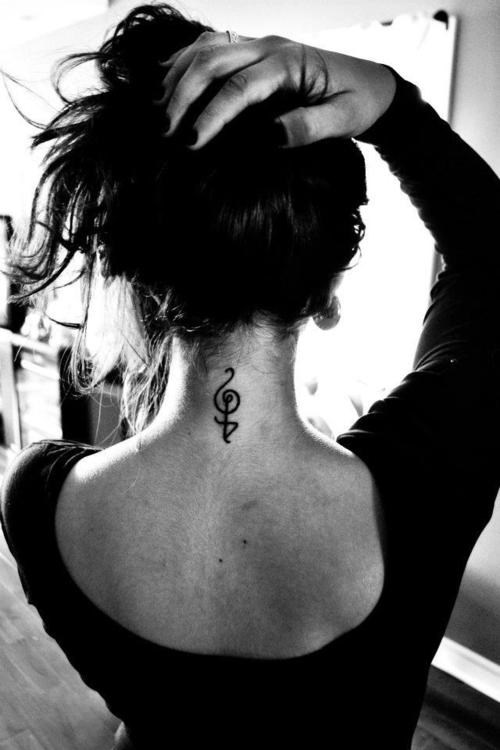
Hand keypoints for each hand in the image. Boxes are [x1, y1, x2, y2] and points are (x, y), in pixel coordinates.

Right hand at [156, 30, 395, 148]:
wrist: (372, 85)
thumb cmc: (358, 104)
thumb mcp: (342, 121)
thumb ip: (307, 128)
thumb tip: (268, 135)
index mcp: (291, 63)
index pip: (240, 88)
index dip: (212, 115)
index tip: (191, 143)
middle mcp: (270, 46)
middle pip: (212, 62)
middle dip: (183, 97)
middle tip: (166, 134)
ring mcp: (260, 44)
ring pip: (206, 50)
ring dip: (178, 78)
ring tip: (159, 113)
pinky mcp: (254, 51)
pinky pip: (212, 47)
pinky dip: (184, 62)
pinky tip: (165, 80)